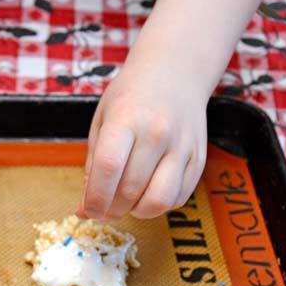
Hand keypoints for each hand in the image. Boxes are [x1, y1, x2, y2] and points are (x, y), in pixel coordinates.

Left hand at [77, 65, 207, 219]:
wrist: (175, 73)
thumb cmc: (131, 98)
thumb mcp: (103, 122)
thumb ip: (93, 167)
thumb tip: (85, 211)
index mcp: (126, 119)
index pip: (108, 167)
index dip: (96, 199)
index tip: (90, 211)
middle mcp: (157, 132)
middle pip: (131, 189)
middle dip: (113, 208)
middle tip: (106, 205)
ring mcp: (182, 146)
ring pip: (158, 201)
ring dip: (138, 211)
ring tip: (129, 201)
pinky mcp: (199, 159)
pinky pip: (178, 198)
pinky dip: (159, 204)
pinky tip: (149, 190)